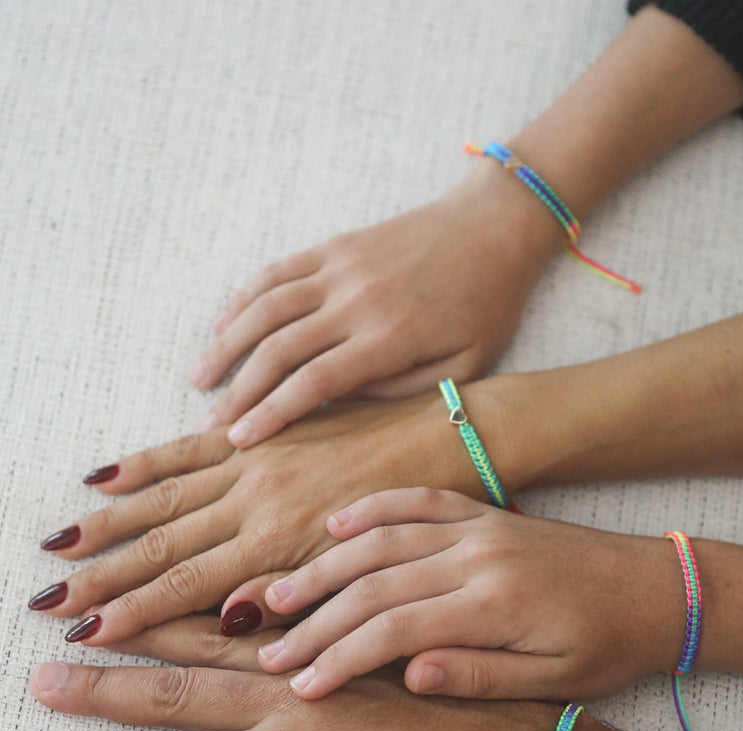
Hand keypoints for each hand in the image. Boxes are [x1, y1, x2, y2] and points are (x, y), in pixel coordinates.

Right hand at [29, 396, 492, 647]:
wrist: (464, 438)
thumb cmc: (418, 519)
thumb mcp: (379, 578)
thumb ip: (309, 606)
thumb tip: (236, 627)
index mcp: (284, 546)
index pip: (189, 588)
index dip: (132, 615)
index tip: (84, 635)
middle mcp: (258, 502)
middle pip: (163, 545)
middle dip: (102, 577)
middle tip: (46, 600)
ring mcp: (258, 462)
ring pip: (165, 497)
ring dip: (107, 524)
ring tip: (56, 546)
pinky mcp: (268, 430)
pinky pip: (192, 444)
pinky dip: (145, 462)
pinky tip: (103, 475)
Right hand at [29, 621, 554, 730]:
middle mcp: (292, 706)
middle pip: (179, 690)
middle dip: (107, 685)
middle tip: (48, 672)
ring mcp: (324, 667)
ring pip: (227, 638)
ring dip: (161, 628)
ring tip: (109, 613)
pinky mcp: (356, 642)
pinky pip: (291, 607)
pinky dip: (245, 594)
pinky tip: (220, 578)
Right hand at [192, 161, 559, 446]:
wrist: (494, 227)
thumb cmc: (487, 306)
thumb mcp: (465, 366)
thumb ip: (406, 392)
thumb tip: (347, 408)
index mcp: (389, 337)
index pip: (313, 384)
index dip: (269, 415)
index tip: (238, 442)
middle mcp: (355, 300)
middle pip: (277, 350)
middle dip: (237, 392)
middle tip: (210, 426)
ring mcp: (340, 267)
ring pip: (265, 308)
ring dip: (226, 345)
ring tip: (199, 379)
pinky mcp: (335, 246)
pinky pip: (276, 272)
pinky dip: (243, 300)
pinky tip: (222, 325)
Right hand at [254, 489, 684, 699]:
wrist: (655, 589)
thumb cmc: (607, 645)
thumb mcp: (555, 680)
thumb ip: (480, 677)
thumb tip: (408, 676)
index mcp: (494, 605)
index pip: (395, 630)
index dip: (339, 658)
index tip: (298, 684)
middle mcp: (477, 557)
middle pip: (374, 585)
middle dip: (314, 618)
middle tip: (263, 646)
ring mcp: (478, 528)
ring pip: (383, 540)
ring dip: (324, 566)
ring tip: (277, 592)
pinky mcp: (482, 513)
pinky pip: (418, 502)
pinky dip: (373, 510)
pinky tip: (334, 525)